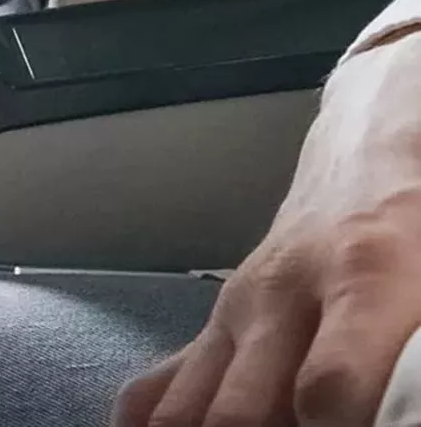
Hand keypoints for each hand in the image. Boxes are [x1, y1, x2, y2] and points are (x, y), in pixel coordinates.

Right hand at [113, 34, 420, 426]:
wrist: (374, 152)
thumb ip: (420, 344)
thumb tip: (409, 396)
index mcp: (361, 278)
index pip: (329, 390)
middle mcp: (282, 292)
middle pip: (240, 410)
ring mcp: (238, 306)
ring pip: (189, 402)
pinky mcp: (217, 319)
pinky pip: (162, 382)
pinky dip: (156, 420)